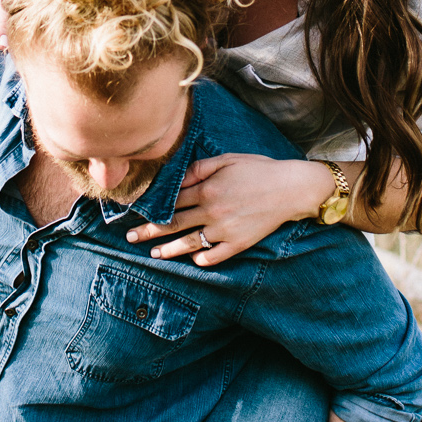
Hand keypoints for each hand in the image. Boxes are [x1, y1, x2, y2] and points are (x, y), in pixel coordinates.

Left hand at [126, 154, 334, 265]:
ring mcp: (225, 229)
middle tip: (131, 237)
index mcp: (207, 188)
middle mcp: (212, 211)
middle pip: (173, 223)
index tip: (136, 213)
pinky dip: (202, 260)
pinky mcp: (239, 243)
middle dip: (149, 231)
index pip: (171, 201)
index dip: (152, 207)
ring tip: (154, 254)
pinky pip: (215, 256)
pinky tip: (192, 261)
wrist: (291, 188)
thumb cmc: (259, 169)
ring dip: (169, 250)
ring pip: (189, 243)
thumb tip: (176, 176)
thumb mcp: (227, 160)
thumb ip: (199, 168)